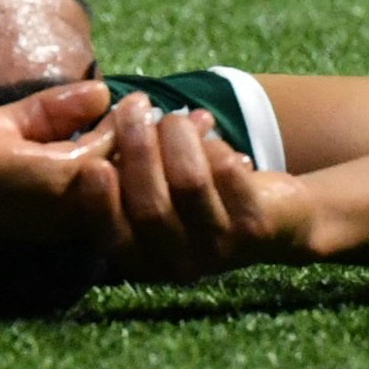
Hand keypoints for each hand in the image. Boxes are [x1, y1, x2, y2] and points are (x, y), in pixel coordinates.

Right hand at [0, 81, 125, 247]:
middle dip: (131, 150)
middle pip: (119, 182)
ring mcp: (51, 229)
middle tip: (136, 120)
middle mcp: (63, 212)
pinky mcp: (38, 234)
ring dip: (115, 173)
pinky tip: (86, 166)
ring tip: (116, 141)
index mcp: (57, 177)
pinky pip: (82, 212)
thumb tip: (102, 91)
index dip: (129, 120)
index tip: (134, 96)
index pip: (114, 148)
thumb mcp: (0, 119)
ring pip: (105, 202)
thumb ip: (54, 110)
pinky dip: (94, 188)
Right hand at [103, 93, 319, 280]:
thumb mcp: (152, 192)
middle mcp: (177, 263)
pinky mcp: (255, 227)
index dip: (101, 204)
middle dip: (138, 150)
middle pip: (151, 207)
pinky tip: (210, 135)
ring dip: (177, 138)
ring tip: (176, 115)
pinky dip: (214, 145)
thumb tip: (120, 123)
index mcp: (141, 258)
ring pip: (189, 185)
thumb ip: (127, 168)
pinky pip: (227, 174)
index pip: (114, 238)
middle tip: (134, 104)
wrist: (274, 218)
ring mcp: (219, 249)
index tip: (93, 165)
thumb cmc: (193, 198)